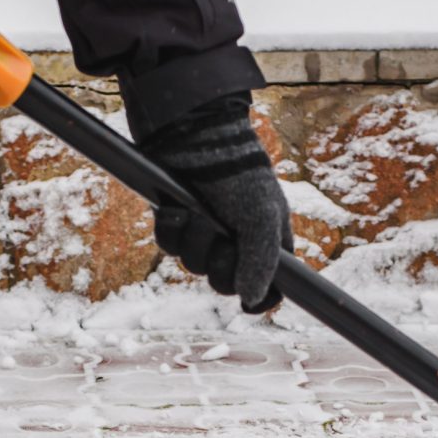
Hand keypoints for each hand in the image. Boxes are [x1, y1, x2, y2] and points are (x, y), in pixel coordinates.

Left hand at [142, 93, 292, 312]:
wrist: (198, 136)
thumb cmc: (240, 173)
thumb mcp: (262, 216)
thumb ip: (261, 261)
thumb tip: (249, 301)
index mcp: (267, 241)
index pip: (268, 287)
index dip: (259, 298)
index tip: (248, 301)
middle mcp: (236, 241)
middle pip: (224, 283)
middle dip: (219, 264)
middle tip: (222, 240)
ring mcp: (204, 233)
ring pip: (193, 265)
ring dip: (195, 242)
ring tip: (198, 214)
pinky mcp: (176, 221)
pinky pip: (169, 246)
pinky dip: (172, 230)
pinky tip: (177, 210)